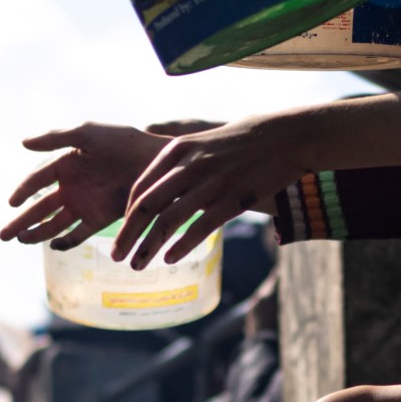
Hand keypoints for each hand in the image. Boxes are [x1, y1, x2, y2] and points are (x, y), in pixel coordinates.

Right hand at [2, 123, 172, 249]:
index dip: (22, 190)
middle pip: (39, 207)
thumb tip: (22, 143)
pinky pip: (79, 234)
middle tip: (3, 236)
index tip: (11, 202)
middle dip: (21, 221)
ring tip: (21, 240)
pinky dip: (67, 241)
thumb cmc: (122, 142)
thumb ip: (55, 138)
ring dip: (37, 233)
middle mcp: (72, 187)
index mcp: (65, 164)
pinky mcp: (101, 219)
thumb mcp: (86, 134)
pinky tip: (54, 245)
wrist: (156, 161)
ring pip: (54, 223)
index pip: (37, 180)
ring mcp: (85, 205)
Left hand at [119, 115, 313, 267]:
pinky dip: (182, 245)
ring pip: (168, 220)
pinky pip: (200, 227)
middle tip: (115, 256)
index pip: (140, 188)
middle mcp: (189, 166)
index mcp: (178, 150)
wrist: (285, 136)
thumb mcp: (203, 142)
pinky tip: (170, 258)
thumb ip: (179, 163)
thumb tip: (158, 186)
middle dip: (127, 235)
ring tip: (137, 265)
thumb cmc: (243, 140)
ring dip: (148, 247)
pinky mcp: (233, 199)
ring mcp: (211, 183)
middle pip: (146, 206)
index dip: (126, 216)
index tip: (122, 234)